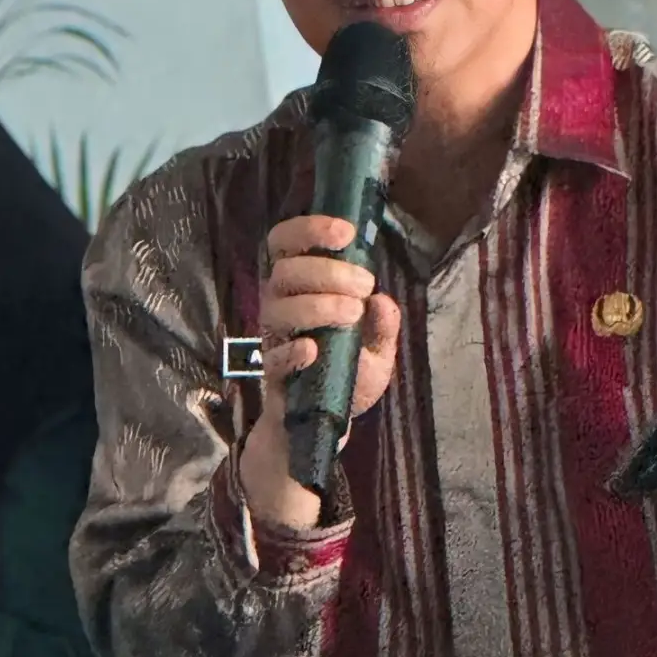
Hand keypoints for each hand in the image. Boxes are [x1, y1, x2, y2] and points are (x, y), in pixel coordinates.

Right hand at [239, 214, 399, 529]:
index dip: (310, 228)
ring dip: (318, 304)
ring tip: (352, 314)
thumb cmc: (347, 375)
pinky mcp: (273, 375)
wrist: (324, 428)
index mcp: (302, 287)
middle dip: (328, 270)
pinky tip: (314, 349)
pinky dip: (294, 350)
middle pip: (286, 270)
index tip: (346, 232)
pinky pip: (275, 358)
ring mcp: (275, 340)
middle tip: (364, 284)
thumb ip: (384, 325)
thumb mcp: (378, 350)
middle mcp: (281, 305)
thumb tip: (383, 302)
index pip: (288, 243)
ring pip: (279, 306)